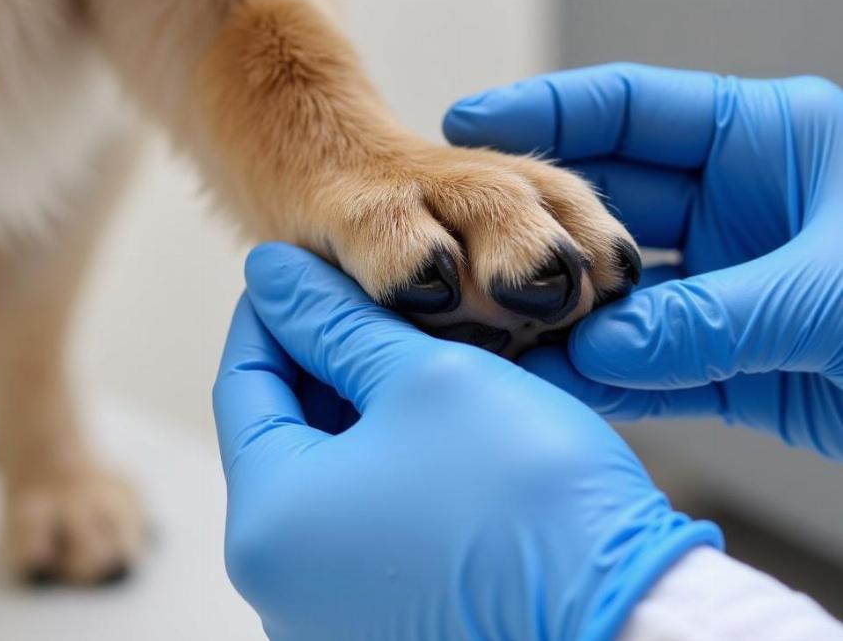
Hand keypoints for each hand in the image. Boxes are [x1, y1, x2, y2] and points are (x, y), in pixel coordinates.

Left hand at [214, 243, 719, 640]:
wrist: (627, 619)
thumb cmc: (525, 495)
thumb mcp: (423, 376)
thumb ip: (334, 320)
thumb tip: (273, 272)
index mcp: (268, 522)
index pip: (242, 378)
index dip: (277, 307)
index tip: (313, 263)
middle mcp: (282, 580)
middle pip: (282, 424)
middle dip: (323, 349)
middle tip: (376, 292)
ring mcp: (330, 606)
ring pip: (325, 464)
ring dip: (358, 396)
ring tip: (411, 340)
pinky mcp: (382, 614)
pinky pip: (360, 509)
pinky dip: (383, 449)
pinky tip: (431, 408)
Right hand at [445, 63, 842, 459]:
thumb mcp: (835, 291)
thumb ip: (711, 317)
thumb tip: (598, 350)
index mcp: (763, 138)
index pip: (628, 110)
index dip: (543, 113)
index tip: (468, 124)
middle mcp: (734, 203)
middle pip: (606, 203)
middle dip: (538, 228)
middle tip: (468, 248)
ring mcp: (727, 280)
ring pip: (617, 288)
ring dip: (560, 311)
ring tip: (488, 324)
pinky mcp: (733, 354)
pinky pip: (649, 360)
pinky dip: (602, 375)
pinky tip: (549, 384)